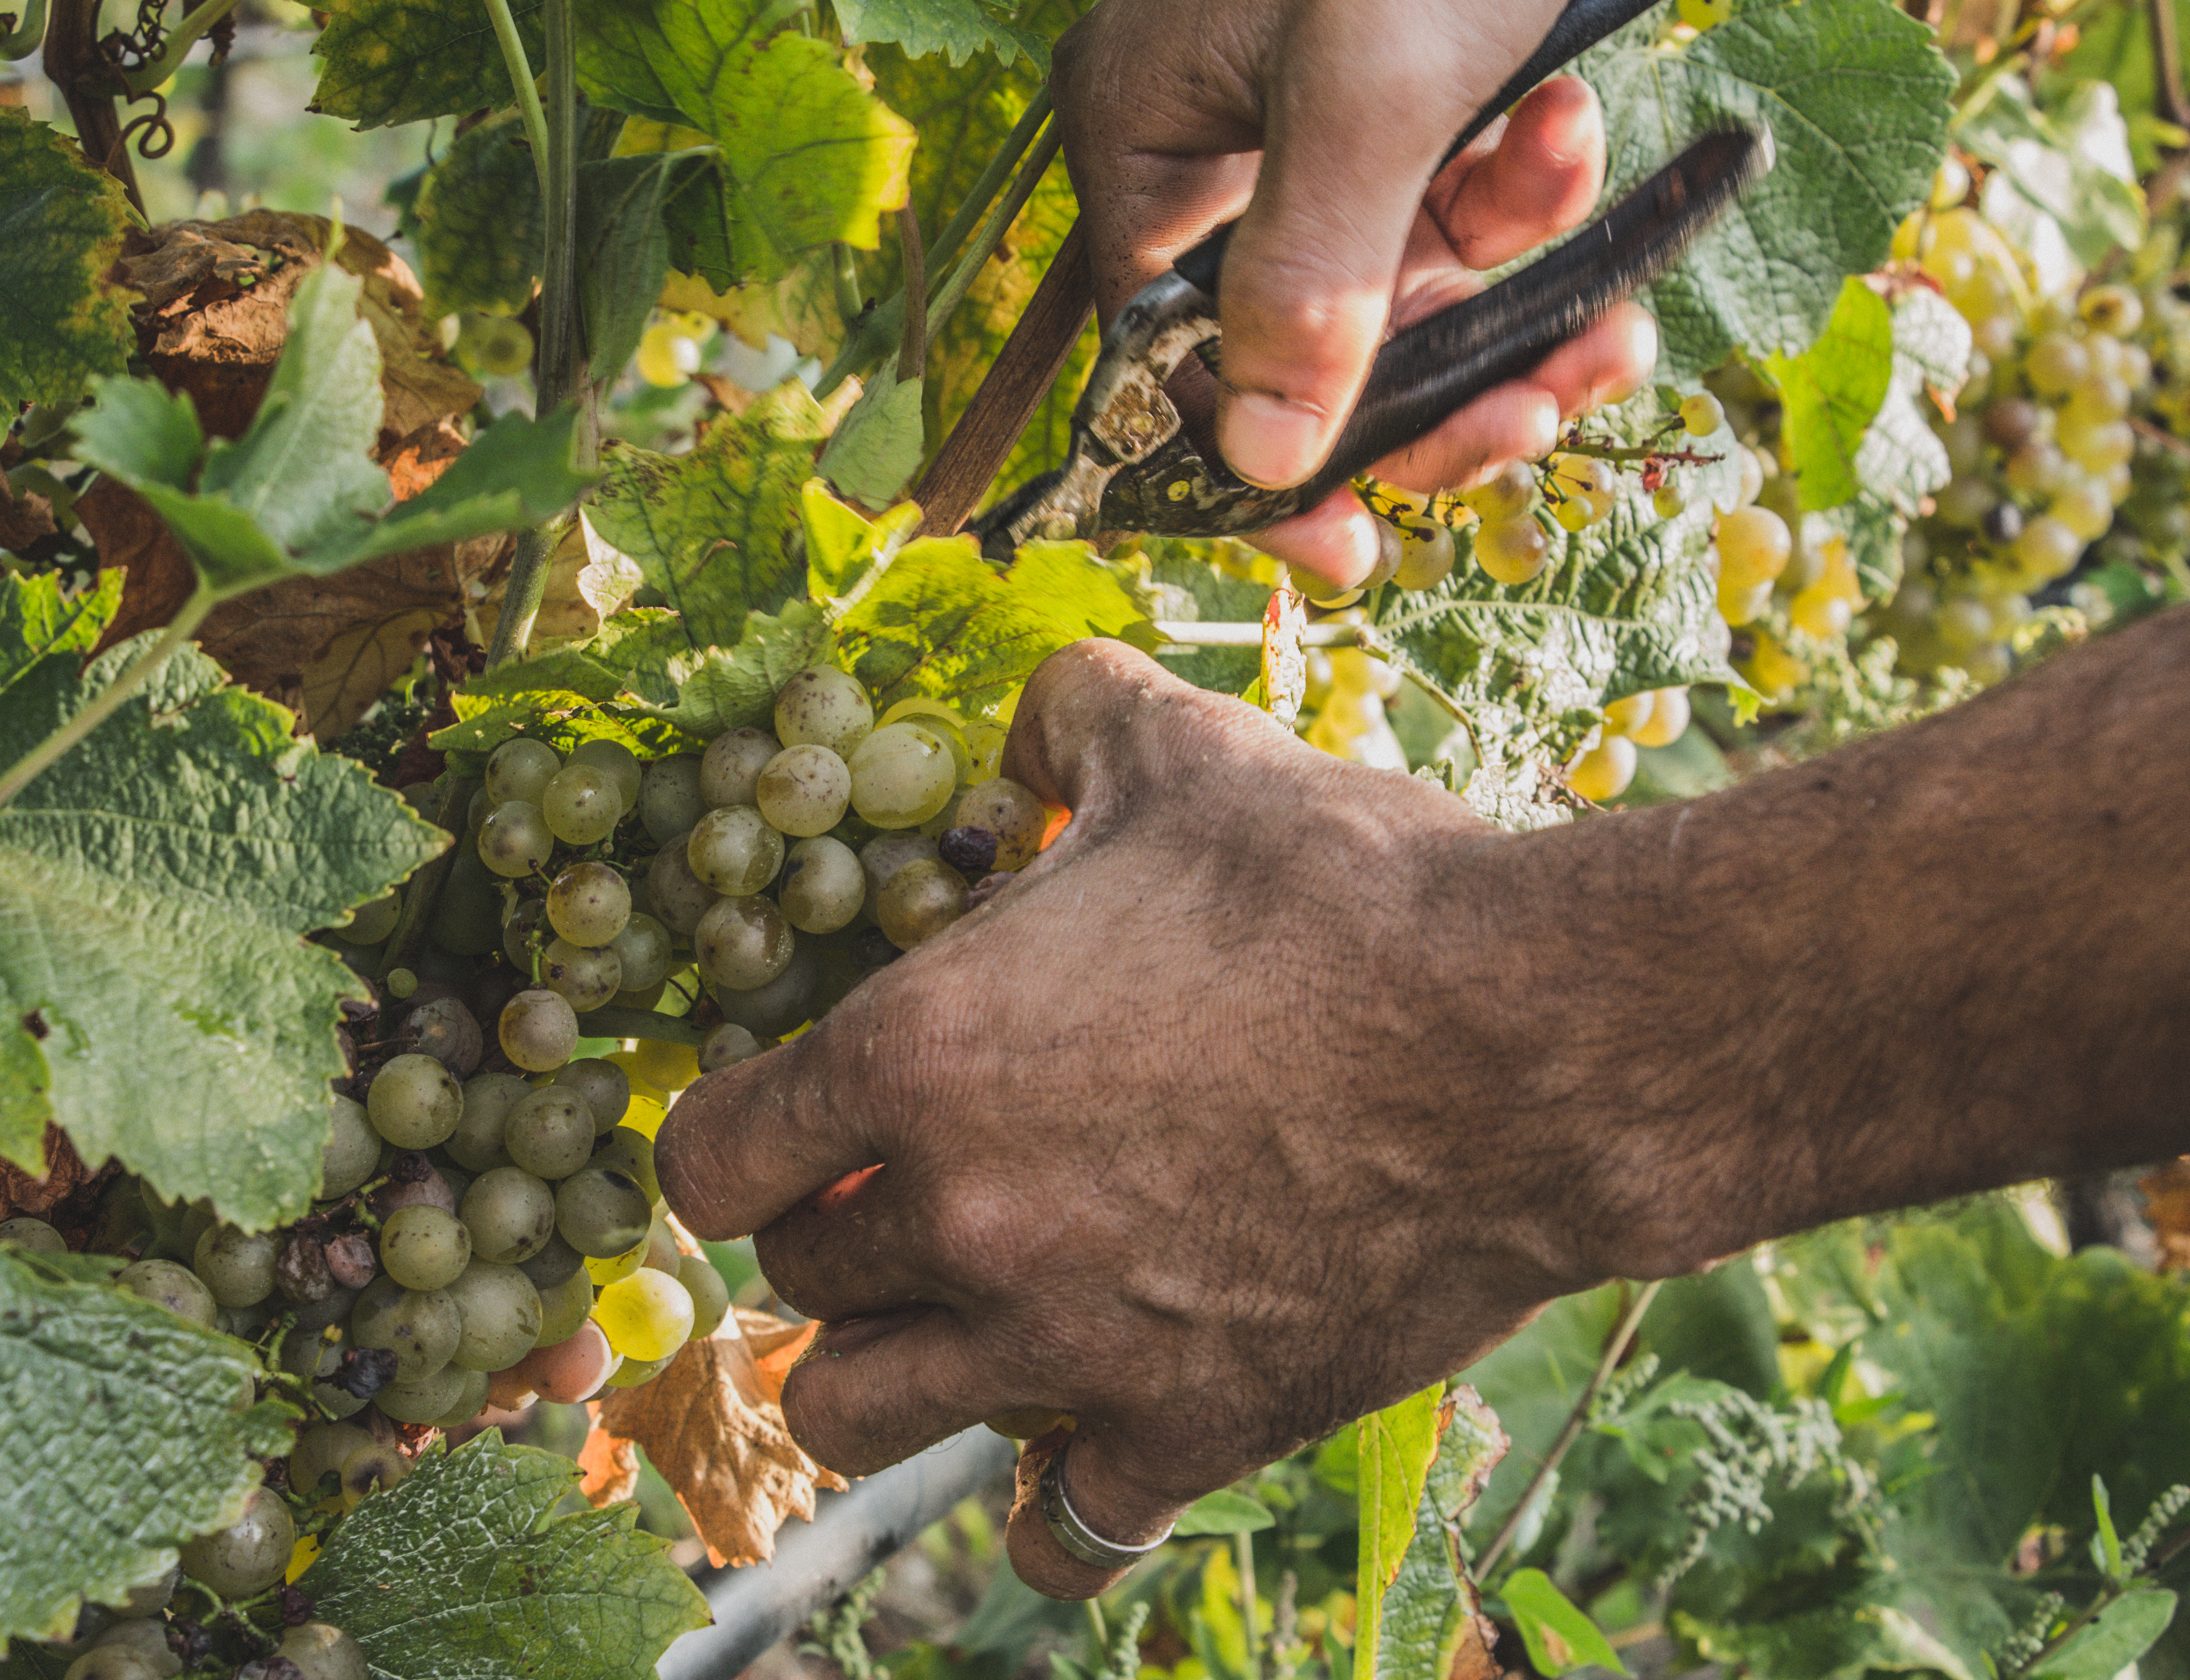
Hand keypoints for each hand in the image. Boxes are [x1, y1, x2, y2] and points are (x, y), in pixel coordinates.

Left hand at [655, 643, 1675, 1598]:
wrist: (1539, 1040)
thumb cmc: (1350, 889)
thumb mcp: (1186, 757)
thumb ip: (1066, 719)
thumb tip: (1022, 724)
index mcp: (919, 1058)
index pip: (711, 1159)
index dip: (736, 1140)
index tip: (787, 1130)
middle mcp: (961, 1217)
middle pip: (797, 1283)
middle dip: (837, 1237)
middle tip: (911, 1195)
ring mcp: (1065, 1344)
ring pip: (860, 1419)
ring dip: (890, 1372)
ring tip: (959, 1322)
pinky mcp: (1185, 1430)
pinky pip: (1056, 1532)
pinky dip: (1051, 1498)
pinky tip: (1083, 1440)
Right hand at [1051, 0, 1659, 586]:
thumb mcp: (1376, 86)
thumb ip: (1314, 276)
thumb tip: (1258, 458)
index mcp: (1148, 133)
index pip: (1166, 352)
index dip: (1251, 464)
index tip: (1344, 554)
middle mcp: (1212, 145)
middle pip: (1296, 341)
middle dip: (1428, 390)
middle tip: (1534, 423)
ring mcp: (1309, 125)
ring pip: (1396, 291)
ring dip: (1509, 311)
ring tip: (1606, 323)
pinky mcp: (1407, 105)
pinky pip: (1457, 212)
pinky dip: (1529, 205)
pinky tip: (1579, 145)